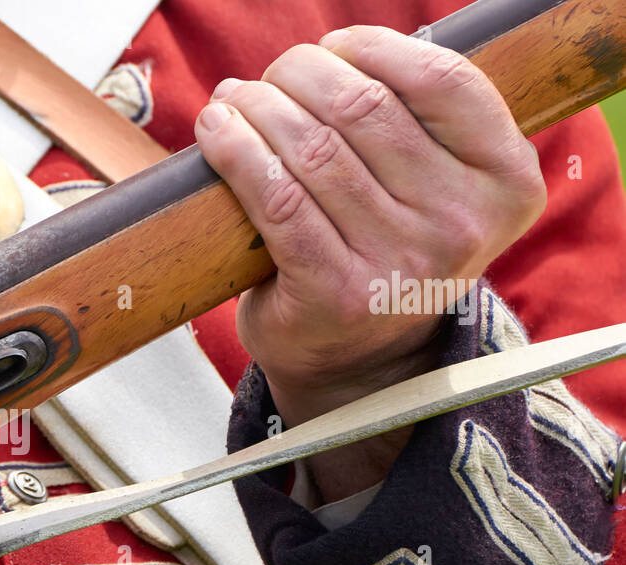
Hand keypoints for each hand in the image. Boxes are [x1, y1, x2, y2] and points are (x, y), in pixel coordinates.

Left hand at [196, 26, 545, 499]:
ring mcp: (399, 264)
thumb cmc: (387, 251)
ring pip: (312, 148)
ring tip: (234, 100)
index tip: (333, 46)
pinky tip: (216, 131)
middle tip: (270, 78)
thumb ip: (416, 123)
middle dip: (300, 74)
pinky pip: (276, 197)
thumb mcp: (436, 189)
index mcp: (504, 183)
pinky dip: (236, 152)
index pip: (443, 81)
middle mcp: (460, 225)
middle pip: (362, 107)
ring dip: (258, 107)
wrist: (358, 362)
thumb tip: (329, 53)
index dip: (374, 48)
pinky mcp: (334, 293)